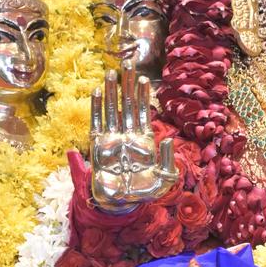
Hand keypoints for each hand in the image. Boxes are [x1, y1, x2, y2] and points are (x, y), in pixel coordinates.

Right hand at [90, 67, 178, 208]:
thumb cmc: (144, 192)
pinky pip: (97, 122)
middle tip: (128, 63)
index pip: (143, 112)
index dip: (143, 95)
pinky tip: (98, 92)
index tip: (144, 77)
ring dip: (112, 91)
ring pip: (113, 109)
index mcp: (145, 141)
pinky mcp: (99, 146)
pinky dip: (97, 107)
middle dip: (128, 84)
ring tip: (112, 72)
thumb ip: (167, 161)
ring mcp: (113, 139)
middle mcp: (128, 136)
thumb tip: (167, 138)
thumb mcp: (164, 180)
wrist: (121, 203)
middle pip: (127, 104)